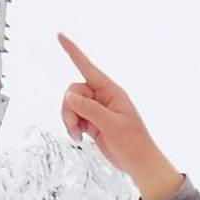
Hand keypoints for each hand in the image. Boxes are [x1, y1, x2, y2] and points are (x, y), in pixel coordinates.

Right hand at [58, 34, 183, 199]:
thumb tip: (70, 97)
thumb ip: (90, 110)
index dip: (73, 52)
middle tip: (75, 125)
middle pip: (74, 91)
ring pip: (71, 104)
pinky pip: (73, 116)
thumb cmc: (134, 143)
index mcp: (111, 92)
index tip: (60, 36)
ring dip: (69, 118)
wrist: (140, 164)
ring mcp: (96, 110)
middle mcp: (102, 97)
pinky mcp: (92, 122)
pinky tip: (79, 136)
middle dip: (69, 107)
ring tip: (77, 133)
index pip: (88, 67)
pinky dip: (71, 126)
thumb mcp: (113, 125)